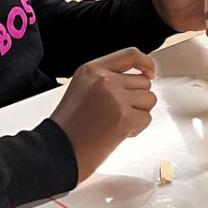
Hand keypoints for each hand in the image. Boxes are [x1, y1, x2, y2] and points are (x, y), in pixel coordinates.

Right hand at [52, 48, 156, 178]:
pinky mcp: (124, 118)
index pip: (130, 55)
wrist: (58, 152)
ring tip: (117, 124)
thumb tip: (138, 79)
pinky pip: (146, 119)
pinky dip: (137, 129)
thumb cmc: (68, 128)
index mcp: (91, 70)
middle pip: (143, 82)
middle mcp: (104, 80)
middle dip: (137, 99)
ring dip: (139, 114)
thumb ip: (106, 80)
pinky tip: (118, 135)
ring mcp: (115, 98)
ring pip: (149, 99)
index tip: (150, 73)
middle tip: (118, 114)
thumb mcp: (81, 90)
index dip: (146, 63)